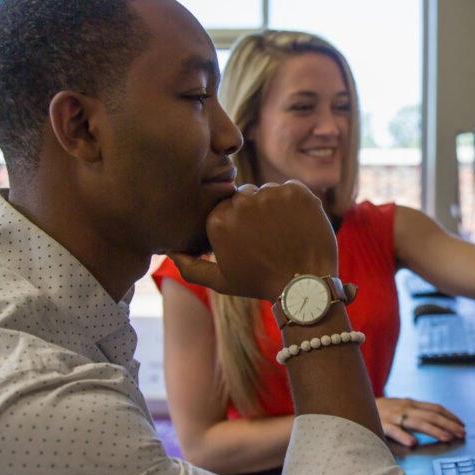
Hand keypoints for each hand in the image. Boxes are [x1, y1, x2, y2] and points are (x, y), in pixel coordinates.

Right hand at [169, 181, 336, 300]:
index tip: (251, 241)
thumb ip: (190, 267)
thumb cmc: (260, 284)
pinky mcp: (296, 191)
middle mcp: (241, 202)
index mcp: (218, 219)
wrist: (304, 285)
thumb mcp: (220, 281)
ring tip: (284, 234)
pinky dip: (296, 204)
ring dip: (275, 207)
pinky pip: (291, 189)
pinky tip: (298, 226)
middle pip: (246, 196)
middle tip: (269, 238)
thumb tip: (170, 251)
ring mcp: (270, 194)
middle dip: (255, 212)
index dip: (240, 224)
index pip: (227, 207)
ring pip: (269, 192)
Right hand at [376, 397, 465, 446]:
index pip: (435, 408)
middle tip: (461, 434)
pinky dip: (404, 436)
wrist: (356, 404)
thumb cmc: (381, 409)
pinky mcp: (382, 424)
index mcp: (411, 403)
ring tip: (447, 438)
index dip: (450, 416)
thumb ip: (416, 412)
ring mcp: (394, 415)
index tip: (462, 425)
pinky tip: (412, 443)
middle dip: (449, 424)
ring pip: (418, 422)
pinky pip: (394, 431)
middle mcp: (405, 407)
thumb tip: (436, 420)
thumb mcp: (401, 407)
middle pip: (431, 415)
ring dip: (434, 431)